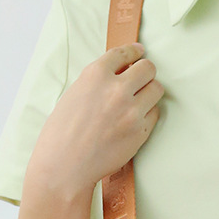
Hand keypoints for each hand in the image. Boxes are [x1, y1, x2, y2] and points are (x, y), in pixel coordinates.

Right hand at [27, 43, 164, 199]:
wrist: (65, 166)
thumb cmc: (62, 134)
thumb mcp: (74, 95)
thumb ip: (98, 82)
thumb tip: (119, 75)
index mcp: (95, 75)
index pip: (123, 53)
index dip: (134, 52)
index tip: (139, 52)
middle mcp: (116, 89)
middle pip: (148, 68)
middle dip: (145, 72)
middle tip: (142, 78)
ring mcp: (131, 111)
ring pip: (157, 89)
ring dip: (150, 92)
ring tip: (140, 100)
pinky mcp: (140, 131)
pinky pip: (155, 114)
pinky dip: (148, 114)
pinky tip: (136, 120)